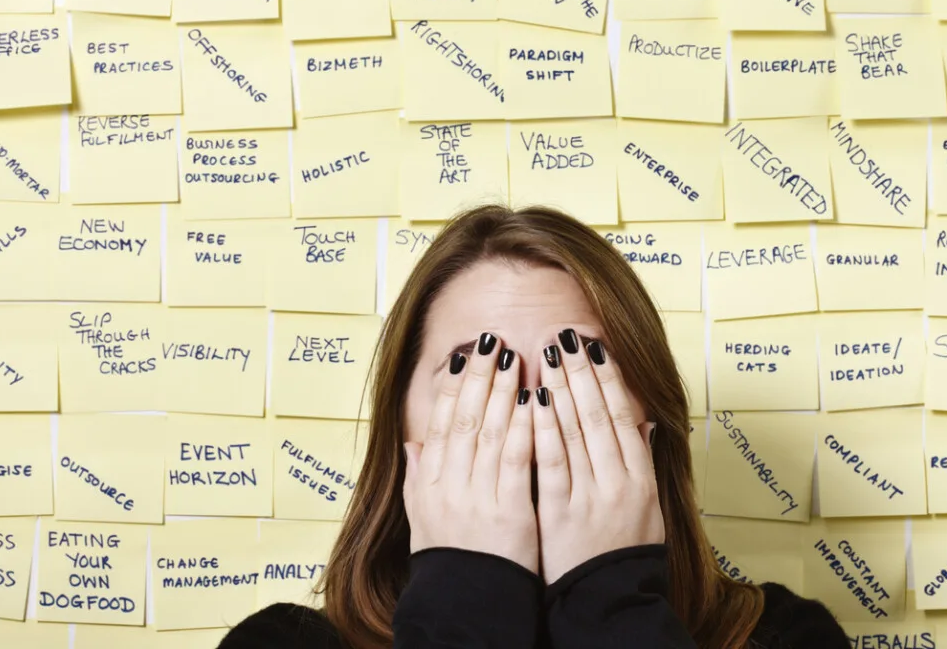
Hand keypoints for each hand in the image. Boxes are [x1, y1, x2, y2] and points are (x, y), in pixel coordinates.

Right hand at [403, 332, 538, 573]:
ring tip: (513, 357)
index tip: (462, 356)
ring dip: (501, 391)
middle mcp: (449, 485)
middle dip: (477, 376)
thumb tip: (413, 444)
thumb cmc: (452, 563)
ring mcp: (477, 497)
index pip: (439, 424)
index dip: (451, 387)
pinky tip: (534, 401)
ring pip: (488, 432)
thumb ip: (419, 480)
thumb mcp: (424, 521)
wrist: (467, 605)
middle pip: (463, 418)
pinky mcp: (508, 511)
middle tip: (490, 340)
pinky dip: (523, 428)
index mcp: (430, 484)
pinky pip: (516, 461)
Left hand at [533, 329, 662, 584]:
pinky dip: (543, 429)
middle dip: (582, 371)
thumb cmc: (624, 554)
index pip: (625, 415)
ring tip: (547, 354)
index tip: (594, 345)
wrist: (609, 602)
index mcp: (640, 478)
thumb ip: (643, 462)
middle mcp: (619, 482)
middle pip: (600, 415)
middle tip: (566, 335)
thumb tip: (646, 423)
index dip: (609, 377)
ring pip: (576, 432)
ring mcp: (591, 497)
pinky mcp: (560, 514)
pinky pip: (551, 464)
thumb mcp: (647, 508)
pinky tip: (534, 401)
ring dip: (561, 389)